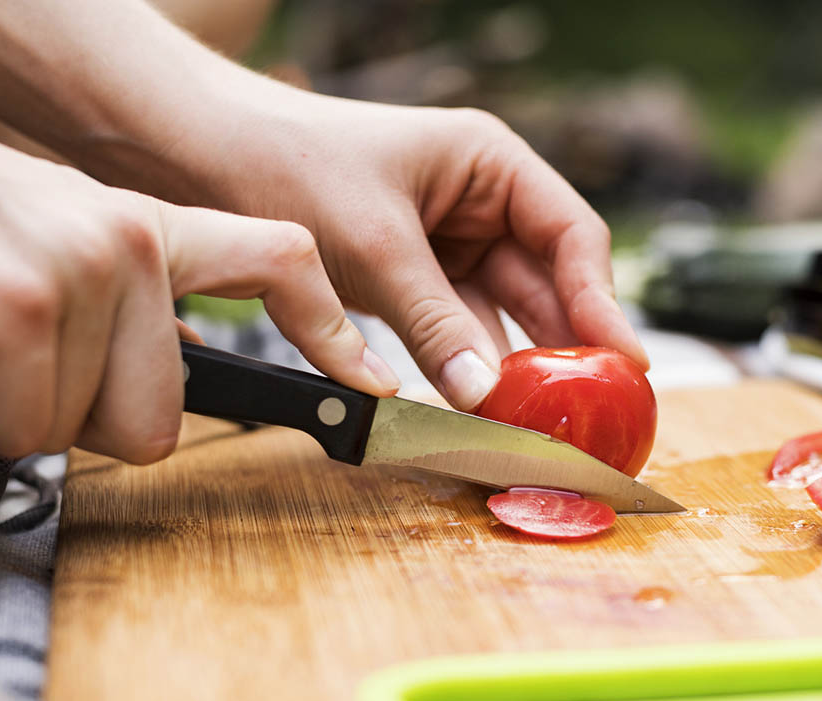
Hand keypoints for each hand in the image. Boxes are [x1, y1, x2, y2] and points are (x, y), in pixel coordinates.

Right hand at [0, 103, 397, 461]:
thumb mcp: (56, 255)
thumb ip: (128, 314)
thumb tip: (172, 379)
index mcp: (150, 230)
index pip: (279, 261)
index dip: (331, 331)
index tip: (373, 384)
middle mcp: (132, 240)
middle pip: (158, 421)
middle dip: (74, 420)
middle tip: (13, 365)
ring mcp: (85, 265)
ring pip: (79, 431)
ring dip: (7, 410)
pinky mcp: (22, 300)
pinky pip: (20, 429)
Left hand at [204, 94, 648, 410]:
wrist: (197, 157)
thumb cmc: (286, 161)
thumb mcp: (374, 244)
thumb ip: (435, 323)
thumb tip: (487, 394)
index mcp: (491, 164)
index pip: (571, 237)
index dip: (603, 303)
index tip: (625, 362)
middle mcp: (480, 204)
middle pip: (546, 285)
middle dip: (564, 348)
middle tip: (587, 412)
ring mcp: (448, 246)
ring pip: (502, 317)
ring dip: (515, 368)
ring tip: (540, 422)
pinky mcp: (413, 283)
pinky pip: (456, 333)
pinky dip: (465, 370)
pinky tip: (481, 410)